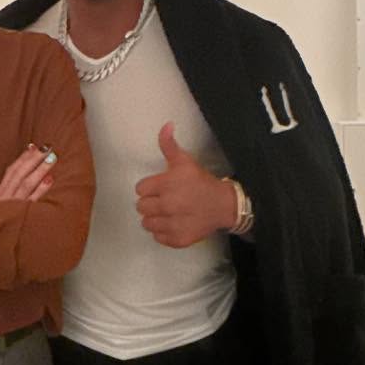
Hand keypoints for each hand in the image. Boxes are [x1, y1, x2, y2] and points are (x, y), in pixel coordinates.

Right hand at [0, 144, 56, 203]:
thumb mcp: (2, 207)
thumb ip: (12, 192)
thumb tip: (26, 168)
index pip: (11, 171)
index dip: (22, 158)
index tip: (34, 146)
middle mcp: (4, 199)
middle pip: (19, 174)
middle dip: (33, 159)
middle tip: (47, 147)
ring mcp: (13, 208)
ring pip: (26, 184)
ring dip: (40, 170)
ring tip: (52, 158)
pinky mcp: (21, 217)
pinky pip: (33, 201)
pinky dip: (41, 189)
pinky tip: (50, 179)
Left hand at [135, 123, 236, 247]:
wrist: (224, 205)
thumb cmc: (201, 181)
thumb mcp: (185, 161)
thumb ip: (169, 145)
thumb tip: (166, 125)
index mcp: (165, 185)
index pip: (140, 189)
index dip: (150, 188)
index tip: (161, 187)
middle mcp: (166, 205)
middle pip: (141, 207)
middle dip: (151, 203)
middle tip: (165, 200)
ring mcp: (171, 224)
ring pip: (146, 224)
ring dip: (155, 218)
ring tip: (168, 212)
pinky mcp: (177, 239)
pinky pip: (158, 237)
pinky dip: (164, 232)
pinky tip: (174, 223)